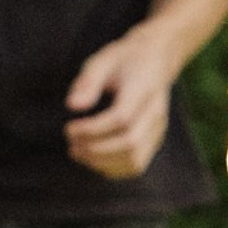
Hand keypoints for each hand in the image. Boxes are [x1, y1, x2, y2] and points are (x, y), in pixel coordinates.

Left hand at [64, 26, 177, 178]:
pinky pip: (137, 164)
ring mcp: (158, 128)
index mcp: (143, 89)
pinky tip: (94, 160)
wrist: (155, 59)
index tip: (70, 128)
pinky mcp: (155, 139)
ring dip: (103, 162)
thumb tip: (72, 106)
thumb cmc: (125, 60)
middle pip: (129, 142)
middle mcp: (155, 112)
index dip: (92, 129)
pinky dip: (114, 168)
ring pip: (135, 159)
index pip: (121, 118)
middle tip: (71, 144)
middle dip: (95, 149)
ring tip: (79, 153)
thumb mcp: (102, 60)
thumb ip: (87, 82)